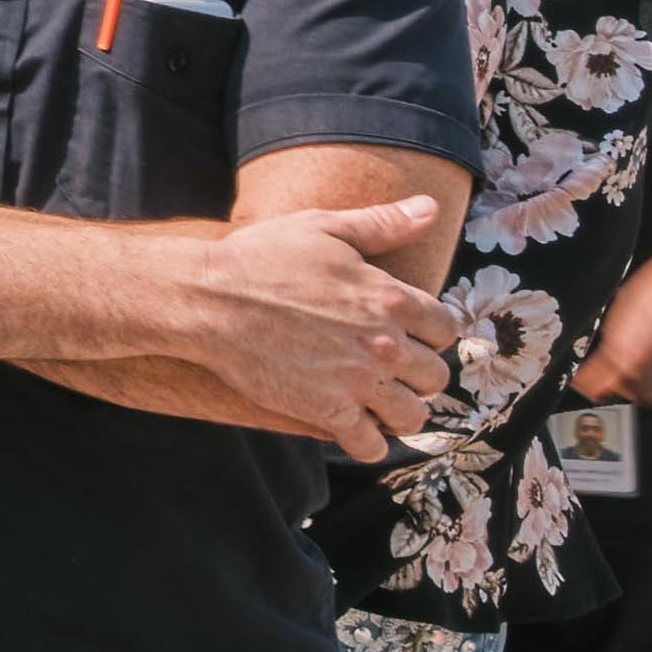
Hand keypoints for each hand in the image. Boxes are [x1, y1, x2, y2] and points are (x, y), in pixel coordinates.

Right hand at [165, 195, 469, 459]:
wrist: (205, 298)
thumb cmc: (259, 257)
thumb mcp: (322, 227)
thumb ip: (382, 222)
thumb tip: (432, 206)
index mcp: (390, 297)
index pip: (446, 330)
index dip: (432, 335)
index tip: (412, 337)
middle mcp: (384, 342)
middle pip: (435, 376)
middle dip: (419, 376)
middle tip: (395, 374)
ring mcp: (357, 380)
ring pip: (411, 415)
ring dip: (400, 413)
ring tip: (381, 407)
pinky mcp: (325, 409)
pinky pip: (368, 445)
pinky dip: (367, 443)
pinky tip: (355, 431)